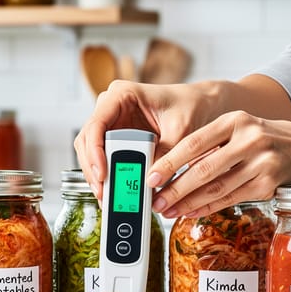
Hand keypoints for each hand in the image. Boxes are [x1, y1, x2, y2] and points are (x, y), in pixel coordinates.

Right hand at [74, 80, 224, 198]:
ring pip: (91, 151)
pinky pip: (103, 158)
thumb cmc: (190, 107)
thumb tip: (150, 180)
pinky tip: (112, 191)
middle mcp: (111, 106)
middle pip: (88, 140)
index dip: (95, 151)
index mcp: (122, 94)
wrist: (201, 105)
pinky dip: (106, 175)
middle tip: (103, 193)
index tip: (102, 173)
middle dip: (93, 168)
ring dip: (96, 175)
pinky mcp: (116, 137)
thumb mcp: (181, 131)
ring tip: (106, 197)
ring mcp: (111, 122)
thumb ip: (164, 154)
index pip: (97, 123)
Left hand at [147, 110, 290, 217]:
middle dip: (176, 188)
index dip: (170, 162)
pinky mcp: (268, 184)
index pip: (194, 142)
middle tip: (156, 201)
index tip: (151, 176)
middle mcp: (249, 139)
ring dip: (189, 203)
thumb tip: (168, 169)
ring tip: (168, 210)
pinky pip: (231, 199)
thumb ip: (209, 144)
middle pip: (205, 169)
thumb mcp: (237, 129)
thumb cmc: (261, 139)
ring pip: (217, 188)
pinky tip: (190, 212)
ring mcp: (262, 163)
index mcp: (235, 120)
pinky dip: (208, 207)